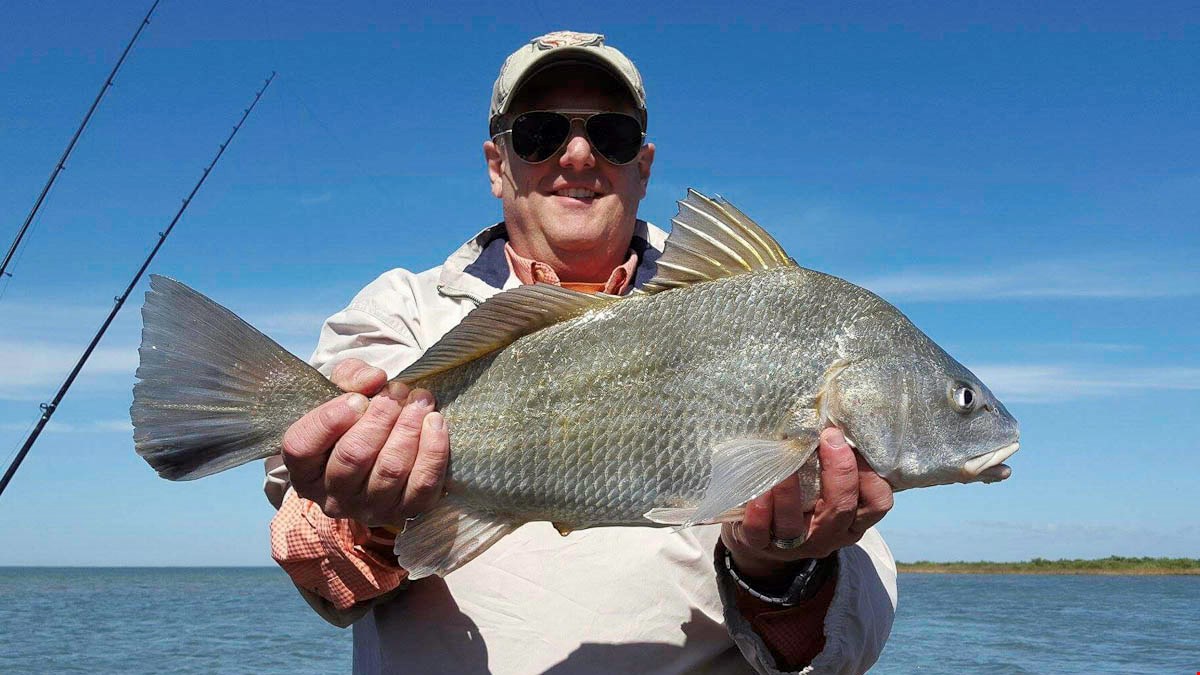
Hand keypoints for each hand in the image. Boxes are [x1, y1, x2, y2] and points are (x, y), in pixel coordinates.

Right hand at [281, 358, 449, 526]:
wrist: (383, 447)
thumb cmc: (354, 418)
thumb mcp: (341, 391)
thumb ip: (350, 376)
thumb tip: (375, 378)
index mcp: (304, 470)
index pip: (301, 448)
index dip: (329, 419)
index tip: (356, 398)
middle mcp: (333, 497)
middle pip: (353, 456)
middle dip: (380, 417)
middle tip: (397, 391)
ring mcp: (370, 509)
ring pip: (391, 469)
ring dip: (409, 428)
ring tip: (420, 400)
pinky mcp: (406, 512)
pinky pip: (423, 484)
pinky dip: (433, 451)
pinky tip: (435, 422)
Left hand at [720, 428, 893, 584]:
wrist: (760, 536)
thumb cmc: (803, 499)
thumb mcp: (827, 486)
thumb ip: (836, 464)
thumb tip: (839, 421)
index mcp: (851, 520)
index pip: (877, 503)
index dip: (871, 474)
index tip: (852, 441)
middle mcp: (827, 535)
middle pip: (841, 508)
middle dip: (838, 470)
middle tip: (828, 437)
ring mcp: (793, 544)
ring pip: (795, 523)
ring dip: (790, 491)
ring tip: (786, 461)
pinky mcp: (760, 544)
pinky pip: (760, 532)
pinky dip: (759, 510)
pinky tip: (760, 490)